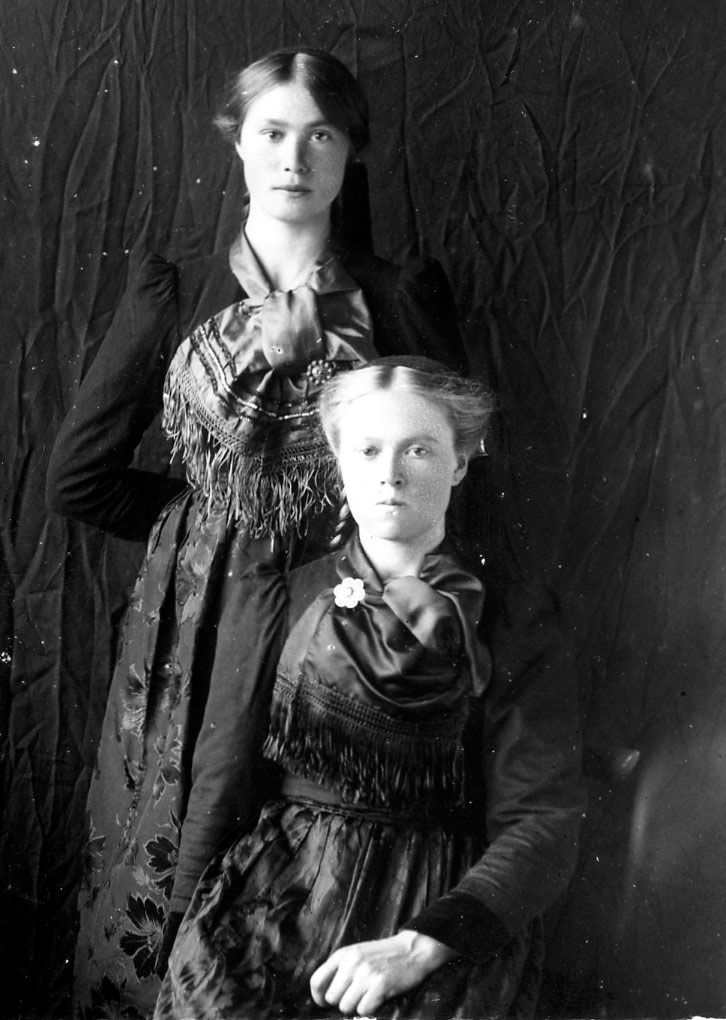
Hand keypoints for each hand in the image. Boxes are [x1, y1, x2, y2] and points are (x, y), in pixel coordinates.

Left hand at [309, 930, 455, 1015]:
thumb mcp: (357, 954)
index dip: (319, 997)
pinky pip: (363, 1009)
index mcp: (343, 954)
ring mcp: (366, 973)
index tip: (325, 1003)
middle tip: (357, 996)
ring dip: (357, 1006)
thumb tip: (323, 995)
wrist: (412, 949)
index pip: (317, 980)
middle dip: (343, 1002)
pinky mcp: (380, 985)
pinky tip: (378, 997)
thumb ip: (340, 969)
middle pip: (332, 998)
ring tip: (369, 994)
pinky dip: (370, 1008)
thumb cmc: (383, 955)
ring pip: (346, 1007)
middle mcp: (352, 963)